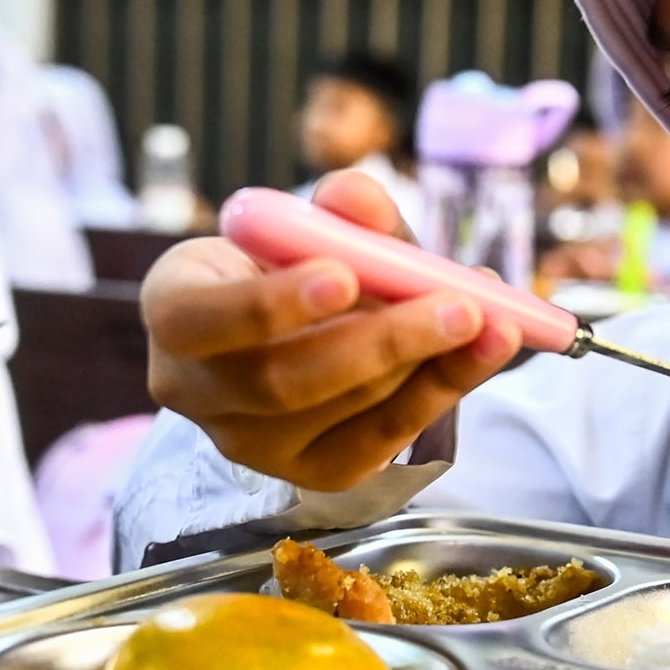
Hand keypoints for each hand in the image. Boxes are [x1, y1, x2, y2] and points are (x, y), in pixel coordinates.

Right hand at [141, 170, 521, 489]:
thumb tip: (359, 198)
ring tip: (494, 320)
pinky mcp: (309, 471)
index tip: (343, 274)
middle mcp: (197, 391)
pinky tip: (485, 351)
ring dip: (429, 365)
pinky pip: (378, 440)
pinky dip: (440, 392)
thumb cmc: (290, 265)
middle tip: (460, 304)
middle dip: (382, 342)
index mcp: (175, 312)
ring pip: (342, 411)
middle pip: (284, 380)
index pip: (201, 319)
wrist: (293, 328)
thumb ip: (336, 211)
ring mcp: (250, 443)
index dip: (270, 304)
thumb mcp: (307, 227)